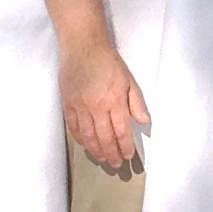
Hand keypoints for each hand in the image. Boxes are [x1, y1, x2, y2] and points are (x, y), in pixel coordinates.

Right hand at [62, 38, 150, 169]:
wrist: (83, 47)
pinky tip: (86, 146)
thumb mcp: (129, 80)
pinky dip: (81, 139)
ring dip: (96, 150)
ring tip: (102, 159)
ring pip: (88, 136)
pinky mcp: (68, 104)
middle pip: (104, 138)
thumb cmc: (108, 61)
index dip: (125, 146)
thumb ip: (136, 102)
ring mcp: (80, 106)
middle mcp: (96, 106)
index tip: (128, 156)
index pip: (121, 131)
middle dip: (111, 154)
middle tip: (115, 164)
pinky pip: (74, 128)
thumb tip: (145, 122)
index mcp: (114, 100)